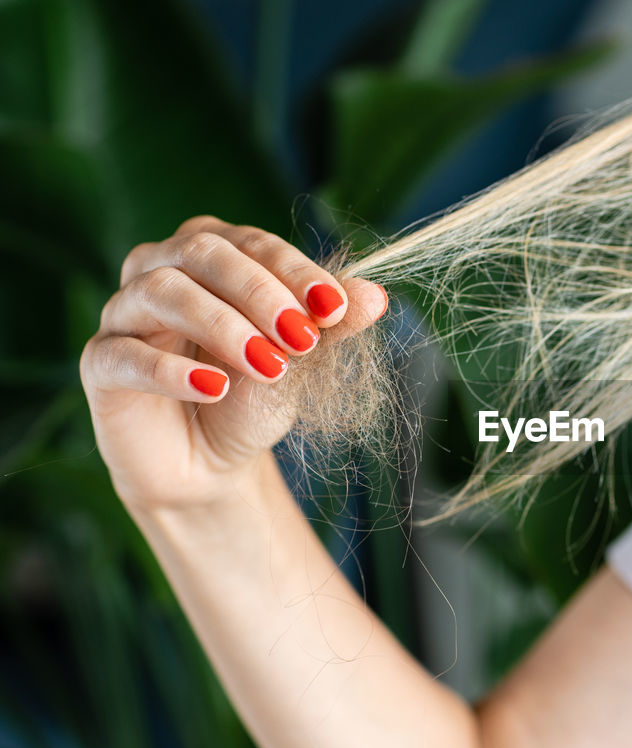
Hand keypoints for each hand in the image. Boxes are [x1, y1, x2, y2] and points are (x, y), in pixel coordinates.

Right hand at [80, 215, 387, 510]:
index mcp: (211, 255)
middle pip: (202, 252)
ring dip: (222, 325)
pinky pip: (124, 354)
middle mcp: (160, 270)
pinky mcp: (100, 365)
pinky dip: (171, 368)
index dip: (295, 272)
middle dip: (260, 291)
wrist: (211, 464)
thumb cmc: (253, 398)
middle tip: (302, 336)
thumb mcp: (300, 362)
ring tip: (269, 365)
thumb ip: (331, 327)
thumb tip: (376, 295)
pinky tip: (215, 388)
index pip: (253, 243)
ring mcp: (124, 314)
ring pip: (161, 291)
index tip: (336, 308)